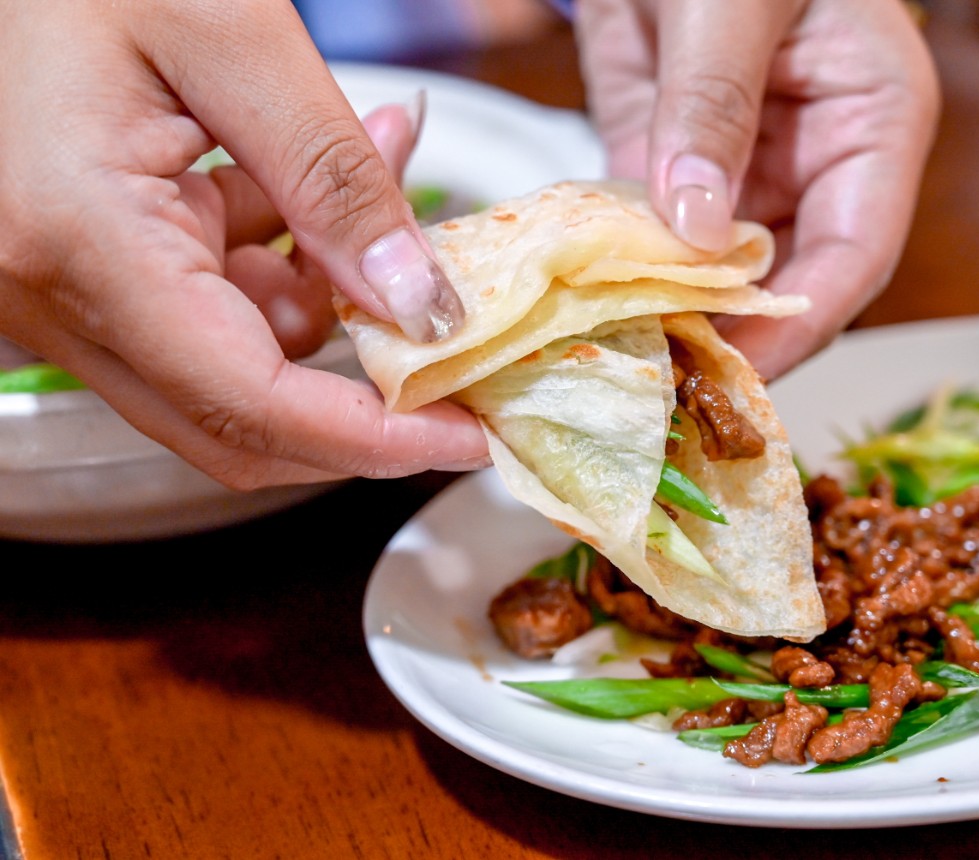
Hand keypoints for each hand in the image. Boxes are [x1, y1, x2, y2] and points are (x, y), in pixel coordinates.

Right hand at [0, 0, 485, 488]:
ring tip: (378, 161)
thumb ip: (333, 177)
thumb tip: (419, 303)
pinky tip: (302, 186)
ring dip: (324, 300)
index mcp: (82, 239)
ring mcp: (57, 291)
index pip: (251, 401)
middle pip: (239, 422)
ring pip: (232, 368)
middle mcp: (52, 292)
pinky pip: (202, 315)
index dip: (376, 438)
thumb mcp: (231, 35)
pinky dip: (276, 271)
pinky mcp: (78, 270)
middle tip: (453, 346)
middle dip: (362, 396)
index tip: (469, 437)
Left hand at [575, 0, 939, 378]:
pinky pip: (654, 239)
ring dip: (672, 318)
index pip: (857, 253)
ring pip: (717, 276)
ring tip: (619, 365)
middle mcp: (814, 163)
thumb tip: (697, 227)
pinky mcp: (674, 170)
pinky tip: (587, 311)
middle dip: (731, 337)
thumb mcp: (731, 0)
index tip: (740, 371)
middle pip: (787, 281)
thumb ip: (714, 103)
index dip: (802, 320)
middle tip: (665, 386)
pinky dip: (623, 276)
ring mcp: (742, 173)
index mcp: (872, 124)